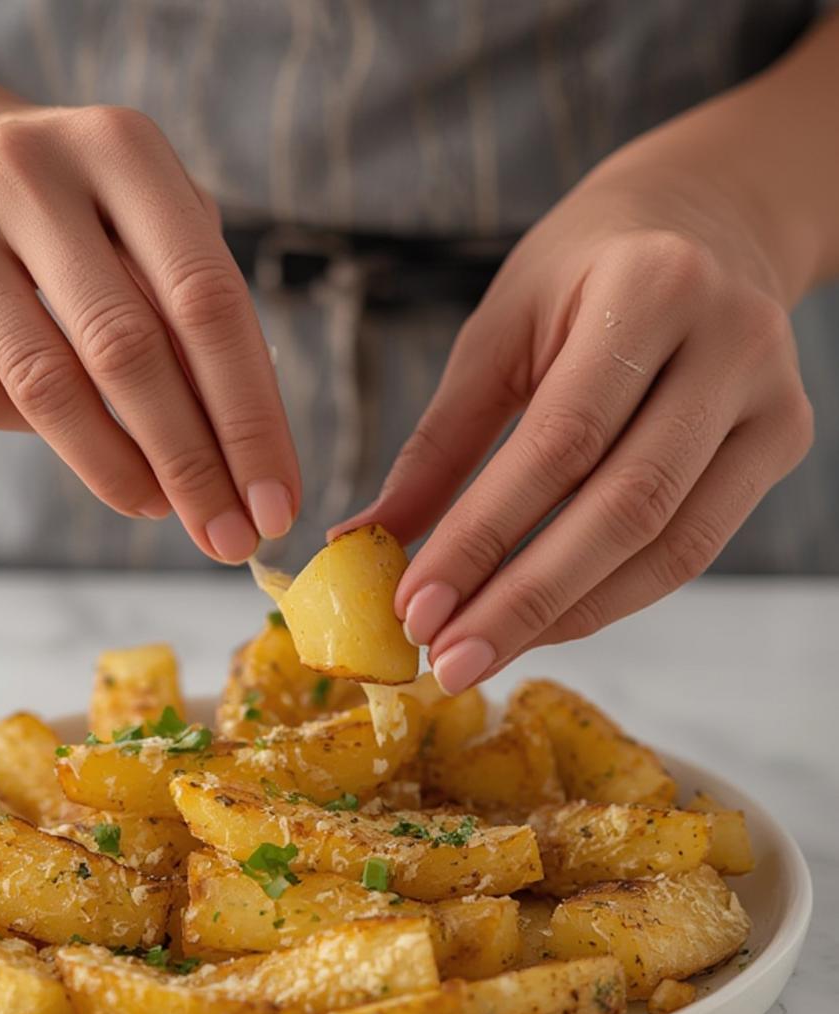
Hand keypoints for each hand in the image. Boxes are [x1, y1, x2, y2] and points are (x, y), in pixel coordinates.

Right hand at [0, 95, 298, 560]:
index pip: (206, 301)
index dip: (249, 416)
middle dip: (190, 464)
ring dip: (117, 471)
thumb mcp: (153, 235)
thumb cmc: (81, 222)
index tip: (276, 504)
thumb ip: (200, 325)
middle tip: (227, 539)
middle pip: (127, 349)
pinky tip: (69, 439)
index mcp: (120, 147)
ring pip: (46, 385)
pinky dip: (35, 437)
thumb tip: (247, 466)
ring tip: (160, 508)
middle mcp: (26, 168)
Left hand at [334, 160, 812, 691]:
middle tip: (447, 660)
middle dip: (524, 599)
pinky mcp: (784, 440)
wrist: (705, 221)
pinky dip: (612, 597)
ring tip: (484, 654)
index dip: (483, 536)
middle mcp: (729, 340)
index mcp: (649, 287)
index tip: (414, 609)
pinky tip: (545, 623)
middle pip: (624, 506)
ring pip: (668, 544)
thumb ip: (437, 444)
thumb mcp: (496, 333)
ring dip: (568, 615)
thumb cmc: (581, 274)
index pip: (558, 442)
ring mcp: (771, 396)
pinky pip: (694, 548)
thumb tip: (362, 545)